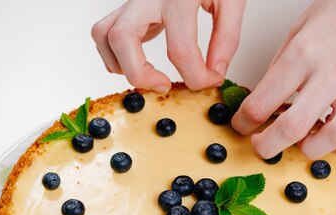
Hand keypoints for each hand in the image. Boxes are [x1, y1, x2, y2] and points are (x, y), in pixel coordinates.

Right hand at [91, 0, 246, 92]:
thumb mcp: (231, 1)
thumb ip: (226, 38)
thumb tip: (214, 73)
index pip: (180, 49)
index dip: (196, 76)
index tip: (208, 81)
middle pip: (123, 39)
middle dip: (140, 73)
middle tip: (164, 85)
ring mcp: (134, 0)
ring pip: (104, 35)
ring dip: (120, 64)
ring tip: (148, 75)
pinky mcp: (127, 6)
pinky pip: (104, 33)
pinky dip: (115, 56)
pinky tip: (138, 61)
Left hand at [232, 0, 335, 158]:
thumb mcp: (300, 29)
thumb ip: (280, 67)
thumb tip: (262, 100)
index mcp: (304, 53)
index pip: (262, 101)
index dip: (244, 122)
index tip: (242, 125)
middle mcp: (331, 74)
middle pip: (291, 128)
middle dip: (266, 146)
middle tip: (260, 146)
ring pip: (328, 141)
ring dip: (306, 148)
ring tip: (299, 139)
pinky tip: (327, 135)